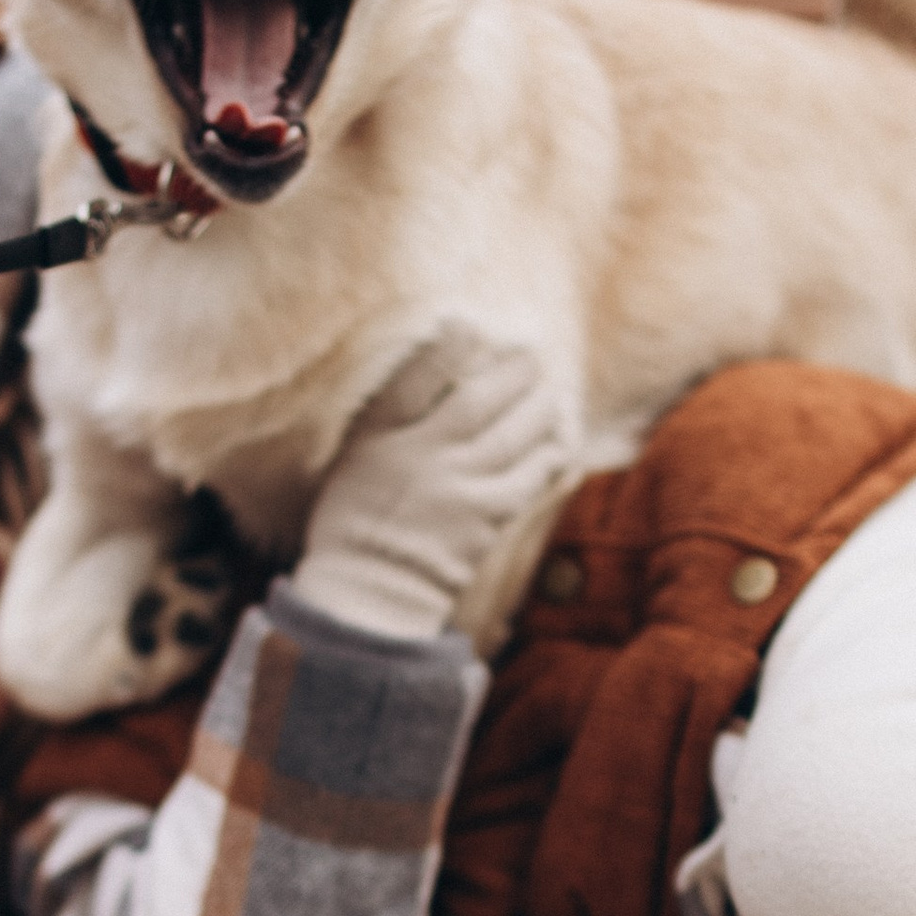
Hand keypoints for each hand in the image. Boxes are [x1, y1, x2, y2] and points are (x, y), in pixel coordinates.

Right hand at [293, 328, 572, 643]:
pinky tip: (560, 437)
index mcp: (379, 440)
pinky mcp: (488, 521)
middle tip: (531, 352)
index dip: (449, 346)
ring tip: (550, 388)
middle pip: (477, 401)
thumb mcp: (355, 458)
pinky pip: (530, 476)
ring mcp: (460, 491)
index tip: (470, 323)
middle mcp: (423, 460)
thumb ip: (389, 414)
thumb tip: (441, 367)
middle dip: (510, 371)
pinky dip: (549, 451)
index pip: (416, 379)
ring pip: (511, 435)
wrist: (372, 592)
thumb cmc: (357, 520)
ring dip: (538, 405)